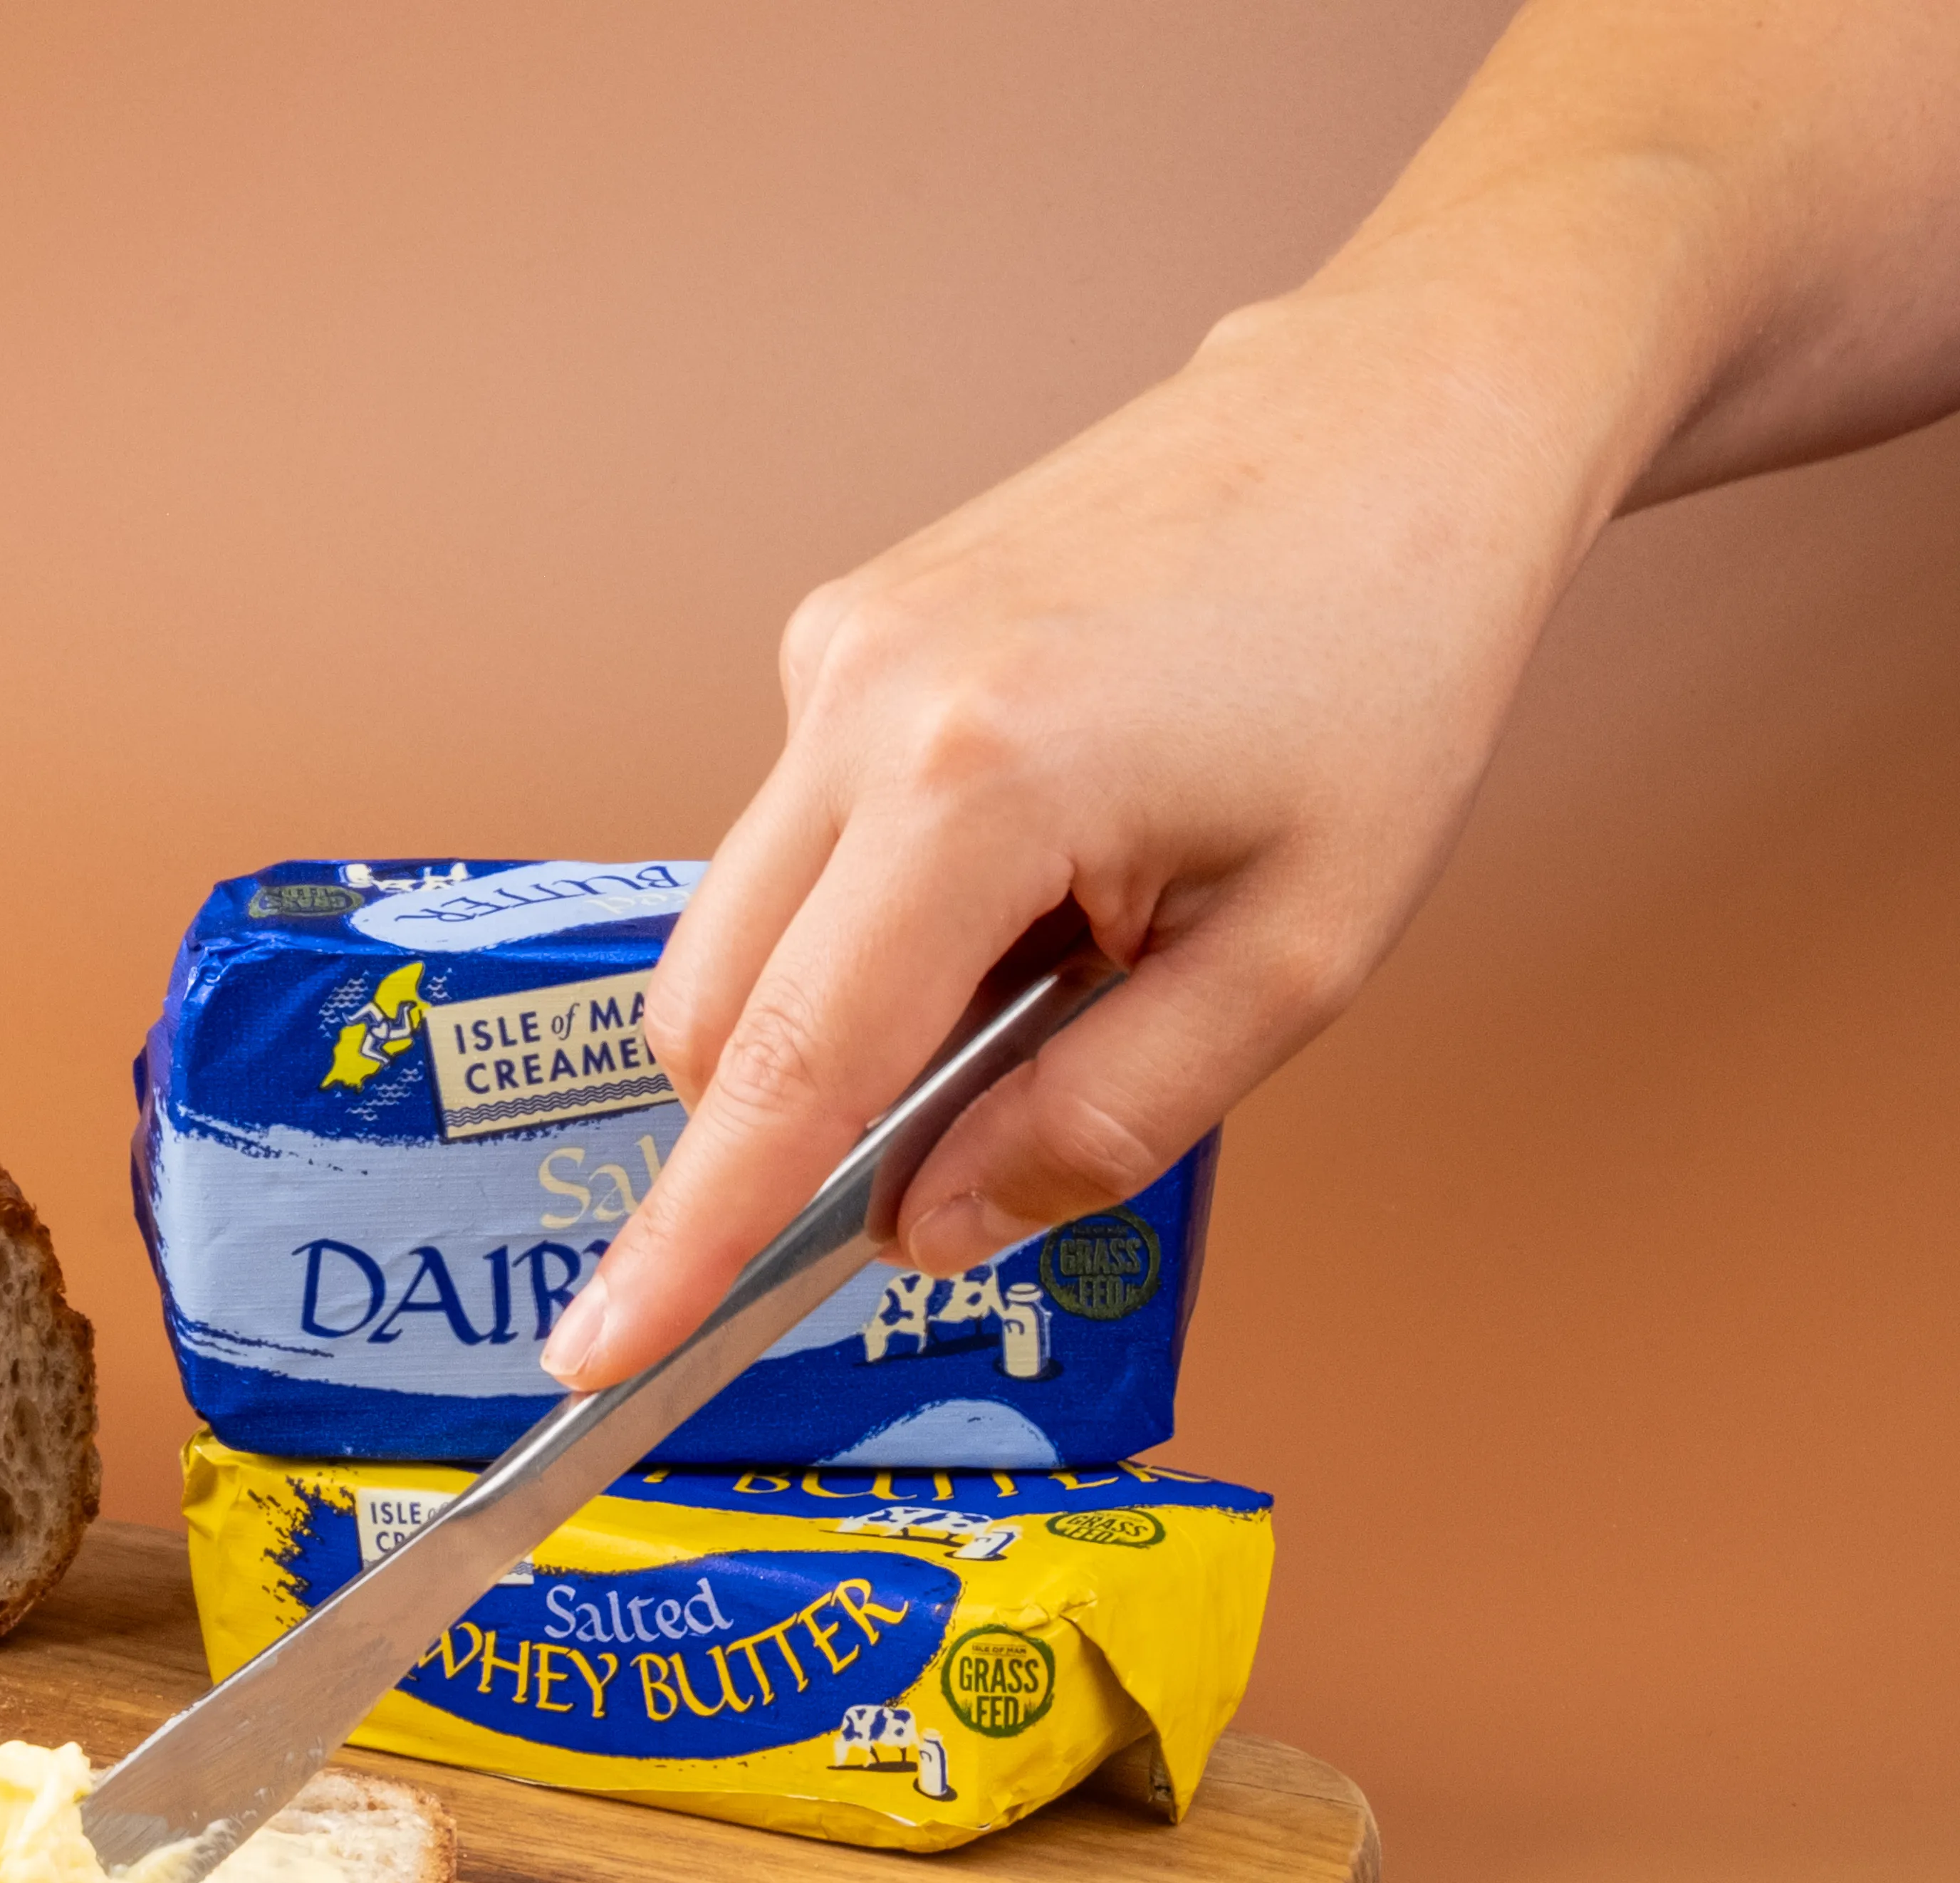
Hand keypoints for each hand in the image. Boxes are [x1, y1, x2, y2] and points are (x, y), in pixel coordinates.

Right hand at [538, 280, 1626, 1389]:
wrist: (1397, 421)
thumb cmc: (1384, 668)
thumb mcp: (1300, 953)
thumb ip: (1104, 1119)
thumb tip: (926, 1228)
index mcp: (981, 784)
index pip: (789, 1072)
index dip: (690, 1236)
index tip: (594, 1351)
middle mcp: (861, 701)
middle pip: (719, 1016)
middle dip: (797, 1119)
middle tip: (987, 1116)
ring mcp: (829, 652)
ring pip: (738, 932)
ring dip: (848, 1004)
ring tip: (1053, 945)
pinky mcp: (834, 627)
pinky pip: (791, 839)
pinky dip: (875, 905)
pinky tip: (1031, 850)